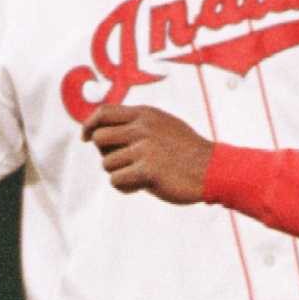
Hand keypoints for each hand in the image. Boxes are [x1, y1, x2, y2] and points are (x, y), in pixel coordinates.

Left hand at [82, 104, 213, 201]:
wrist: (213, 169)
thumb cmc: (188, 152)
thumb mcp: (164, 125)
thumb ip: (138, 124)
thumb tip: (103, 129)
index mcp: (145, 114)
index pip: (104, 112)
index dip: (89, 124)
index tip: (85, 137)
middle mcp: (142, 127)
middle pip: (99, 138)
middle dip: (105, 154)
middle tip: (122, 163)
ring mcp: (144, 148)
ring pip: (106, 163)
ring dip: (119, 173)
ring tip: (140, 176)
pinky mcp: (147, 170)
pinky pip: (117, 181)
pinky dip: (125, 187)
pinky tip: (141, 186)